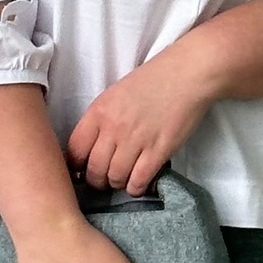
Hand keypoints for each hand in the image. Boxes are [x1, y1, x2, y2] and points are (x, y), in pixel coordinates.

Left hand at [65, 48, 213, 192]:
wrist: (187, 74)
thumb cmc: (153, 81)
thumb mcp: (115, 94)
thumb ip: (101, 119)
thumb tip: (92, 147)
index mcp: (99, 111)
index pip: (75, 150)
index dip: (76, 166)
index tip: (82, 171)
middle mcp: (114, 128)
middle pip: (94, 170)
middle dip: (97, 181)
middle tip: (104, 180)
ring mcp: (136, 140)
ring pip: (115, 178)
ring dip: (117, 184)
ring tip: (124, 179)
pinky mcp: (158, 151)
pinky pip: (138, 181)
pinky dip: (136, 188)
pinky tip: (139, 183)